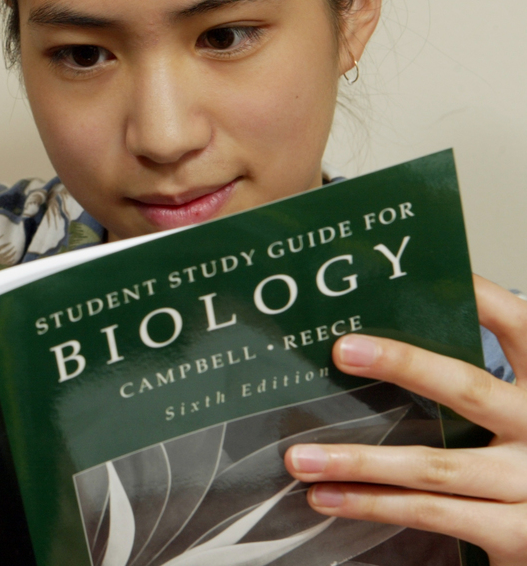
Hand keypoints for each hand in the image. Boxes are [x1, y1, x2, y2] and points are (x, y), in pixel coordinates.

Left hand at [284, 274, 526, 565]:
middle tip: (341, 350)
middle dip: (404, 364)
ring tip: (300, 456)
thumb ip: (466, 384)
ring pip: (434, 466)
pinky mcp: (515, 532)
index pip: (517, 325)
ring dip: (359, 461)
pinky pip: (431, 513)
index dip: (478, 297)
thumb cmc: (519, 463)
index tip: (419, 273)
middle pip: (469, 388)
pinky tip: (326, 497)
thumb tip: (370, 341)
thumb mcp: (510, 414)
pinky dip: (372, 505)